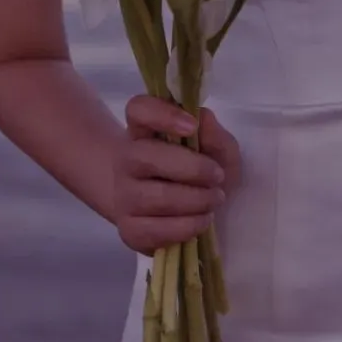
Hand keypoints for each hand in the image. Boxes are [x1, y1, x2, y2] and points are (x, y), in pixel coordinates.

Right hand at [113, 95, 241, 258]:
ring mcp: (123, 196)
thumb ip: (215, 135)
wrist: (173, 212)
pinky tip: (201, 220)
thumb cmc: (196, 174)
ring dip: (194, 200)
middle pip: (144, 156)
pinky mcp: (128, 230)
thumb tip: (204, 119)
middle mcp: (125, 159)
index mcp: (143, 130)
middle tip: (218, 177)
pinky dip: (185, 228)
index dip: (162, 114)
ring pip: (152, 198)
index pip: (138, 110)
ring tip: (213, 200)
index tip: (192, 125)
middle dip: (190, 168)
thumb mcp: (216, 152)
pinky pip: (154, 232)